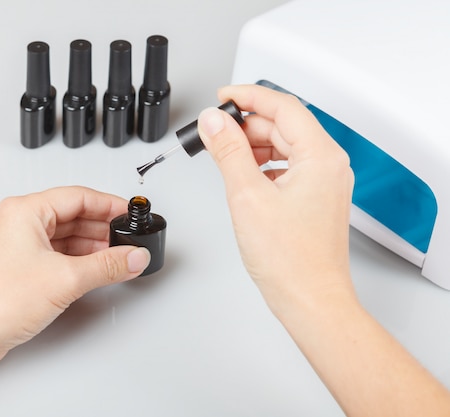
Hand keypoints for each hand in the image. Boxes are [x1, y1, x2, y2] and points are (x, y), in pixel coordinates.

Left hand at [0, 186, 150, 371]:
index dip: (109, 204)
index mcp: (26, 211)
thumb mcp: (65, 279)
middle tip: (128, 240)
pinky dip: (79, 261)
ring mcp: (20, 246)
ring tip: (118, 258)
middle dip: (103, 228)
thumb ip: (107, 265)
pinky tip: (96, 271)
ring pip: (67, 237)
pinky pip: (58, 255)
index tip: (130, 214)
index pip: (79, 196)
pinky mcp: (22, 268)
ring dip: (93, 247)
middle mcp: (21, 224)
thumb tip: (133, 256)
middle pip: (74, 215)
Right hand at [197, 85, 354, 313]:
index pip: (283, 107)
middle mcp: (328, 165)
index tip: (223, 96)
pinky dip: (262, 166)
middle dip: (246, 126)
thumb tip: (214, 122)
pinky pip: (286, 167)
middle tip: (214, 133)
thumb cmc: (291, 260)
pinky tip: (243, 177)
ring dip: (252, 146)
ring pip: (283, 146)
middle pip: (283, 126)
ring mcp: (323, 182)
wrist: (309, 299)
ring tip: (224, 156)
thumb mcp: (248, 195)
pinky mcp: (314, 198)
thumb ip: (229, 151)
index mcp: (320, 156)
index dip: (249, 96)